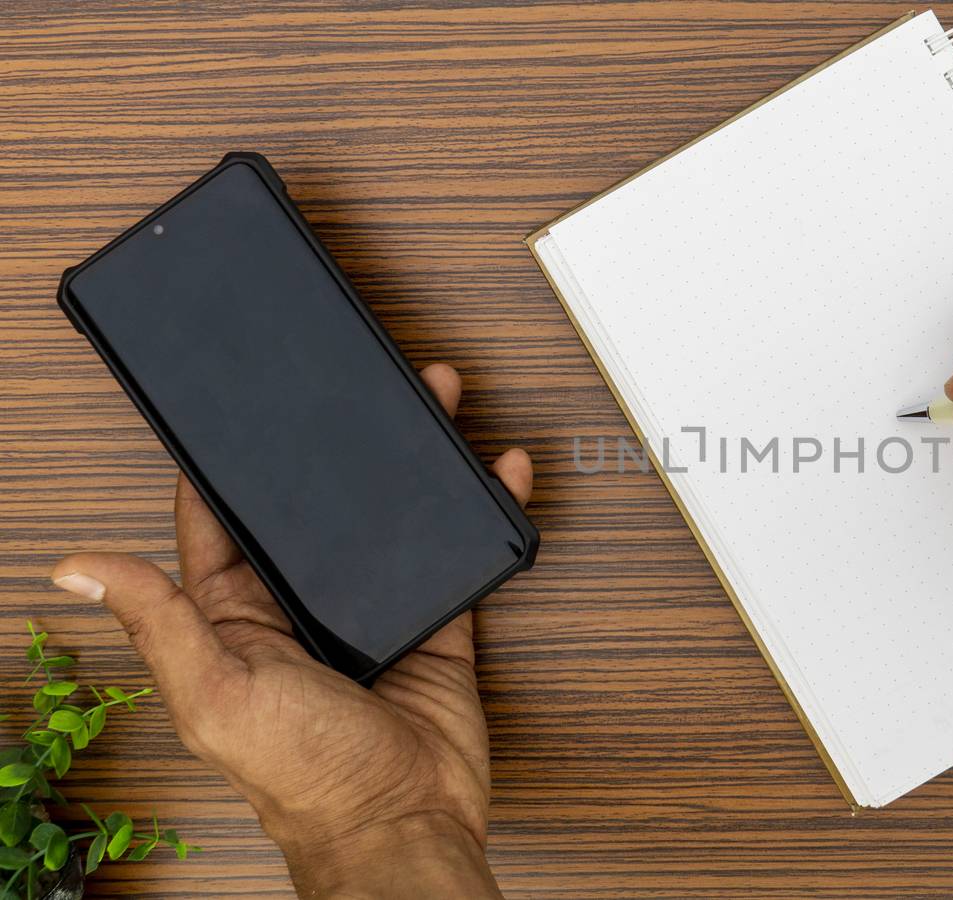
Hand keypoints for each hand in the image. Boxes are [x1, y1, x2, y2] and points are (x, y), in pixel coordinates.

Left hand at [49, 364, 525, 898]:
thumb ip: (160, 622)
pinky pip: (455, 561)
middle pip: (312, 514)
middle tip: (356, 394)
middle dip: (335, 453)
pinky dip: (479, 518)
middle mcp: (298, 614)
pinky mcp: (434, 630)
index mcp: (234, 622)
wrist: (405, 822)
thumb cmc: (304, 776)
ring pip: (387, 527)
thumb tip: (78, 568)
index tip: (235, 413)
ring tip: (434, 411)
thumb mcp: (216, 692)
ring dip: (412, 471)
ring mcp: (369, 618)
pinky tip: (495, 477)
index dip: (223, 469)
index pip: (218, 526)